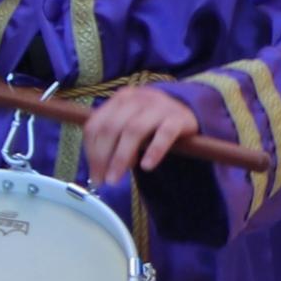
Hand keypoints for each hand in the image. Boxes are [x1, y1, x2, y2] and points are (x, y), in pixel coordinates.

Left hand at [81, 84, 206, 182]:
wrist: (189, 108)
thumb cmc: (153, 121)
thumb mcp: (130, 122)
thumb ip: (114, 140)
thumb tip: (99, 171)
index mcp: (120, 99)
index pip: (96, 124)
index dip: (91, 151)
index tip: (94, 174)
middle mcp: (137, 99)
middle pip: (112, 128)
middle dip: (103, 157)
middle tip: (103, 181)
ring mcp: (158, 106)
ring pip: (134, 131)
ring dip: (121, 158)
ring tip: (116, 179)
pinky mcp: (178, 118)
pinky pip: (164, 135)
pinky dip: (154, 151)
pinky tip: (146, 167)